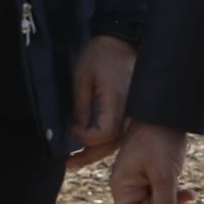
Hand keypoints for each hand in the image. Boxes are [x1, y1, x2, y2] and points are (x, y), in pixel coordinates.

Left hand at [68, 35, 137, 169]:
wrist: (122, 38)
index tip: (72, 128)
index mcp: (117, 100)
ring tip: (76, 160)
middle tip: (68, 164)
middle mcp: (130, 110)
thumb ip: (81, 106)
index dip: (85, 136)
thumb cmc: (100, 54)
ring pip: (117, 142)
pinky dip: (107, 141)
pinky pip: (122, 132)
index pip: (103, 134)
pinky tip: (93, 145)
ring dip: (97, 151)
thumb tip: (77, 130)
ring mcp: (135, 111)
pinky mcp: (135, 110)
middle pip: (111, 144)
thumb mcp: (82, 77)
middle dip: (88, 156)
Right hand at [110, 121, 188, 203]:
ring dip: (173, 202)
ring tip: (189, 194)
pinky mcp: (154, 171)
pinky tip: (190, 192)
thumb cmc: (159, 139)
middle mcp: (129, 184)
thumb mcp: (164, 175)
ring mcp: (142, 178)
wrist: (167, 111)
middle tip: (181, 201)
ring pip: (157, 202)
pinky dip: (176, 193)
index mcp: (122, 185)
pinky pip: (163, 191)